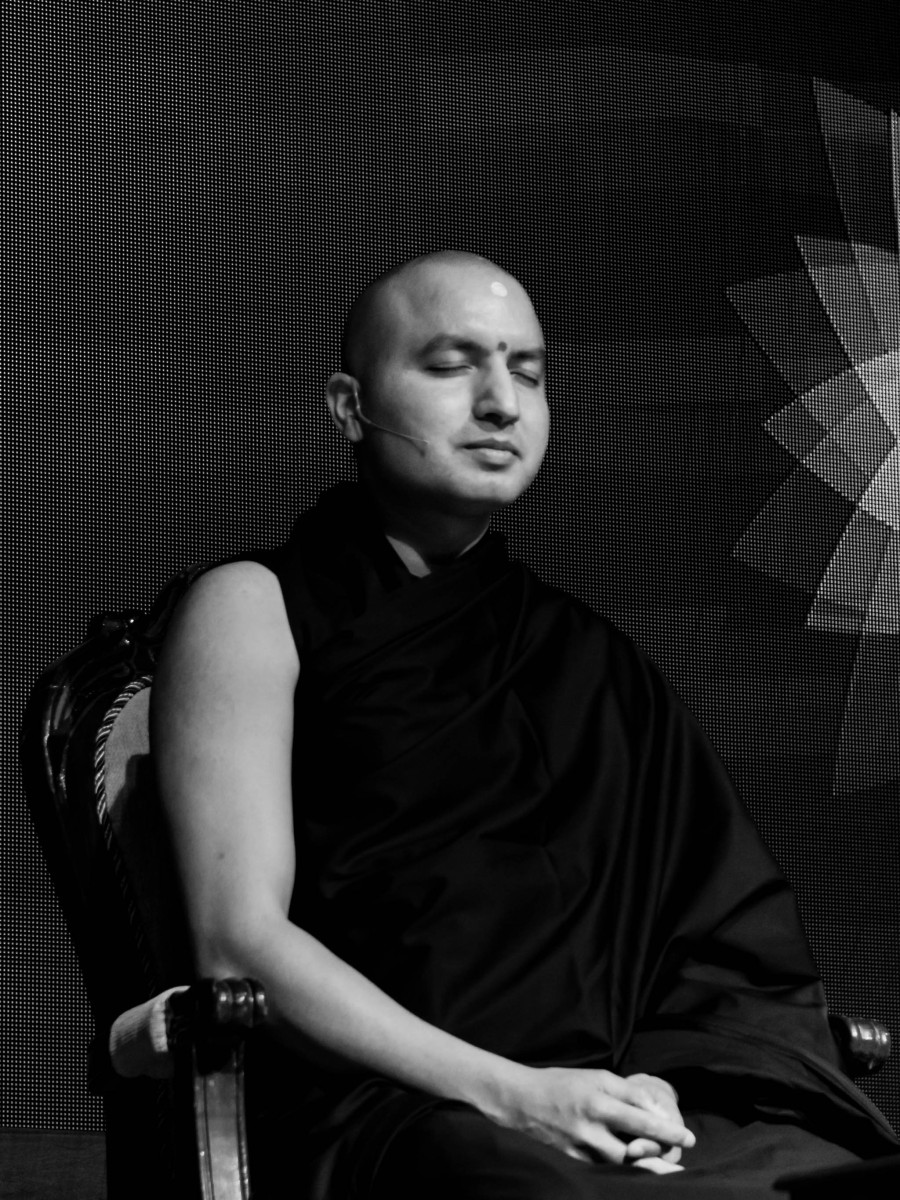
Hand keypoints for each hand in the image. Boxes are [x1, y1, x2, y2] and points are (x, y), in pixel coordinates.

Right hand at [498, 1066, 694, 1164]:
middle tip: (681, 1162)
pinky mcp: (570, 1161)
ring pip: (620, 1163)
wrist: (520, 1100)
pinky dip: (619, 1174)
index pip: (642, 1115)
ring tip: (664, 1171)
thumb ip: (626, 1092)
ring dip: (644, 1167)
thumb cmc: (562, 1084)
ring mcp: (580, 1145)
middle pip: (636, 1145)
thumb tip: (656, 1110)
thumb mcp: (596, 1078)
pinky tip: (633, 1177)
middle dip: (662, 1154)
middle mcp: (591, 1123)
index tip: (688, 1137)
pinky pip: (601, 1171)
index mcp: (599, 1098)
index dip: (668, 1128)